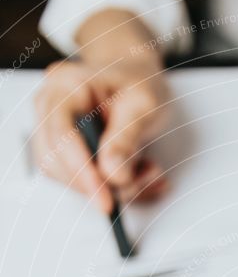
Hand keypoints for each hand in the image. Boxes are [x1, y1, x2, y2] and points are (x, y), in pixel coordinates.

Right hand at [33, 10, 169, 212]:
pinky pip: (81, 182)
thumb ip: (127, 138)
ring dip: (111, 187)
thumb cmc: (138, 83)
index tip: (105, 199)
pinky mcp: (65, 153)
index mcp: (67, 86)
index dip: (82, 171)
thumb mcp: (145, 104)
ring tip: (147, 172)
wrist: (135, 77)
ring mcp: (53, 131)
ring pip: (68, 178)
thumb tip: (112, 175)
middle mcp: (51, 108)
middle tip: (141, 179)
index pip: (61, 134)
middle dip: (100, 182)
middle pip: (57, 162)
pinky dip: (114, 187)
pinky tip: (139, 176)